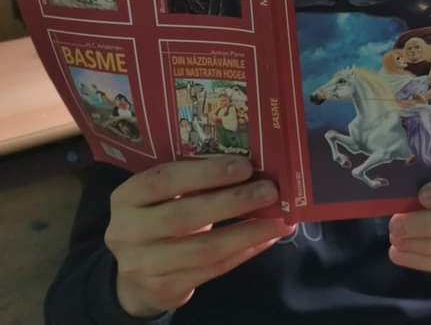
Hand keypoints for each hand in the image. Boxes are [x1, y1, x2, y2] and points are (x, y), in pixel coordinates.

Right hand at [105, 157, 292, 317]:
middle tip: (269, 191)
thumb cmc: (159, 219)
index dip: (206, 173)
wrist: (136, 275)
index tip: (244, 166)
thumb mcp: (164, 197)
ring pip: (203, 248)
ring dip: (246, 232)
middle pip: (185, 215)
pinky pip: (212, 270)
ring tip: (277, 220)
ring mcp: (142, 265)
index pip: (164, 180)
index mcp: (127, 197)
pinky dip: (243, 252)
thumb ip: (194, 182)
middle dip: (232, 202)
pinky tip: (266, 239)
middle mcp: (127, 231)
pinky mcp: (164, 288)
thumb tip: (250, 167)